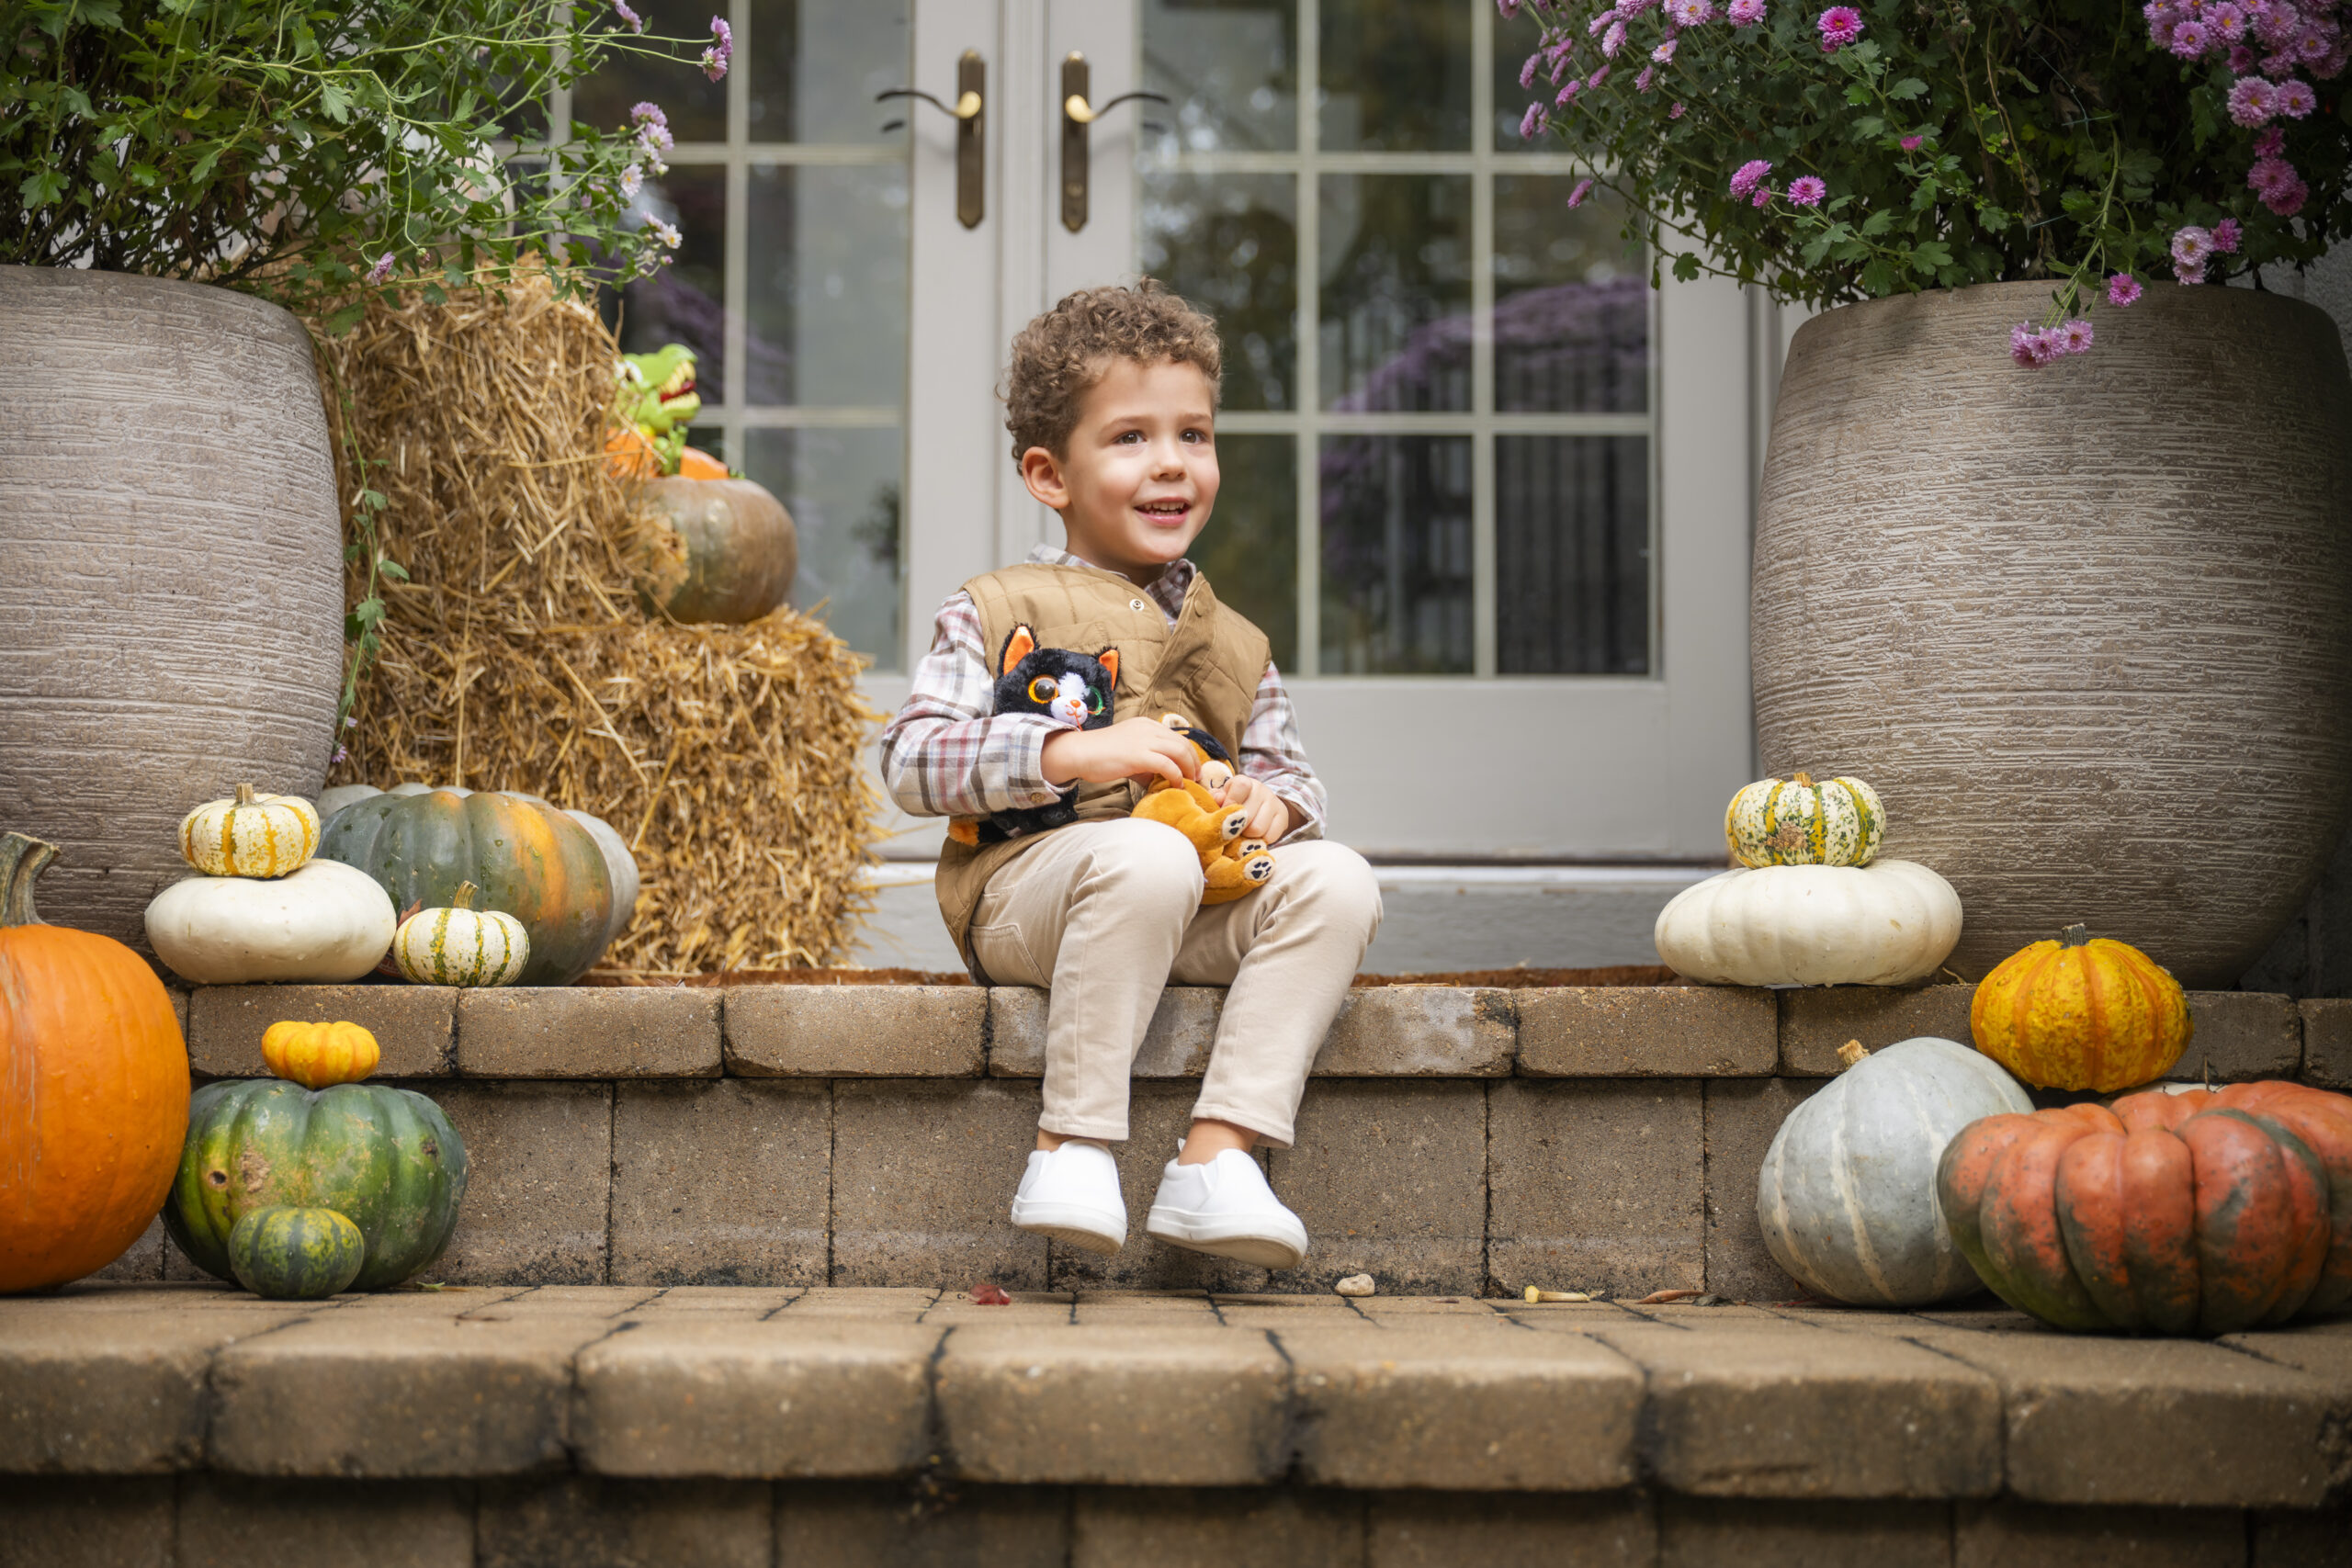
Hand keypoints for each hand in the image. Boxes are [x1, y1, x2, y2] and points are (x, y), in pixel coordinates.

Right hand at [1040, 717, 1200, 787]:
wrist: (1079, 753)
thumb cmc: (1100, 755)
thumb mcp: (1128, 751)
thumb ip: (1146, 761)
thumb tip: (1161, 777)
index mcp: (1146, 724)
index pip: (1176, 736)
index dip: (1189, 753)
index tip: (1192, 768)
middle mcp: (1148, 728)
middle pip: (1183, 742)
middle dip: (1194, 761)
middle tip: (1197, 777)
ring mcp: (1143, 740)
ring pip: (1179, 751)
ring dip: (1189, 768)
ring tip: (1190, 781)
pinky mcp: (1138, 755)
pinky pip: (1167, 764)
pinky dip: (1177, 776)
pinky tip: (1177, 785)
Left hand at [1212, 773, 1291, 843]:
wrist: (1260, 806)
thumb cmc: (1234, 803)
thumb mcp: (1222, 798)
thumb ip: (1216, 798)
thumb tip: (1218, 799)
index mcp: (1245, 782)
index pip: (1241, 786)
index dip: (1230, 802)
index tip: (1224, 814)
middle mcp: (1262, 790)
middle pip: (1247, 815)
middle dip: (1236, 826)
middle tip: (1232, 828)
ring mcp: (1274, 803)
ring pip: (1257, 829)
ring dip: (1247, 836)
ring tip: (1243, 832)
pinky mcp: (1283, 818)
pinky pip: (1270, 837)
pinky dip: (1260, 840)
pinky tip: (1255, 836)